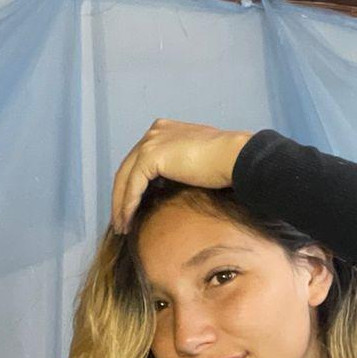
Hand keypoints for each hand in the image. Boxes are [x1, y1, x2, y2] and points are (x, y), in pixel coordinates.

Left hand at [110, 120, 253, 233]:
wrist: (235, 157)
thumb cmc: (225, 163)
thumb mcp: (196, 161)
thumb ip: (179, 167)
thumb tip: (169, 186)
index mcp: (164, 130)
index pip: (140, 161)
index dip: (132, 185)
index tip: (131, 207)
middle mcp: (154, 132)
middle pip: (128, 169)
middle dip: (121, 196)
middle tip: (120, 221)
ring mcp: (151, 142)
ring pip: (125, 178)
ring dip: (120, 204)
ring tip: (122, 226)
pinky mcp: (150, 156)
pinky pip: (132, 186)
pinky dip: (128, 204)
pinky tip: (128, 220)